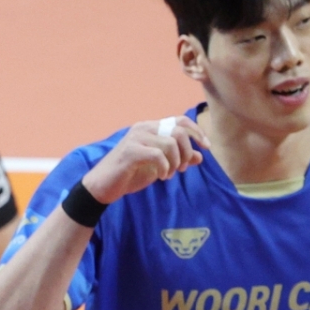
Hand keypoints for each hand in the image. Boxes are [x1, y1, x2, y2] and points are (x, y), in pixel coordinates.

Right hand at [82, 116, 209, 205]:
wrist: (103, 187)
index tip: (207, 148)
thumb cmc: (129, 175)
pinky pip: (157, 155)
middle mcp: (144, 127)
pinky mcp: (130, 151)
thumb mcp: (159, 167)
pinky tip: (161, 176)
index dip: (197, 133)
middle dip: (187, 152)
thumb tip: (201, 156)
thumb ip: (178, 159)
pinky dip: (164, 168)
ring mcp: (136, 137)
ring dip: (176, 162)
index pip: (181, 122)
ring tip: (169, 175)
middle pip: (179, 131)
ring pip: (170, 143)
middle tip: (182, 169)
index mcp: (151, 128)